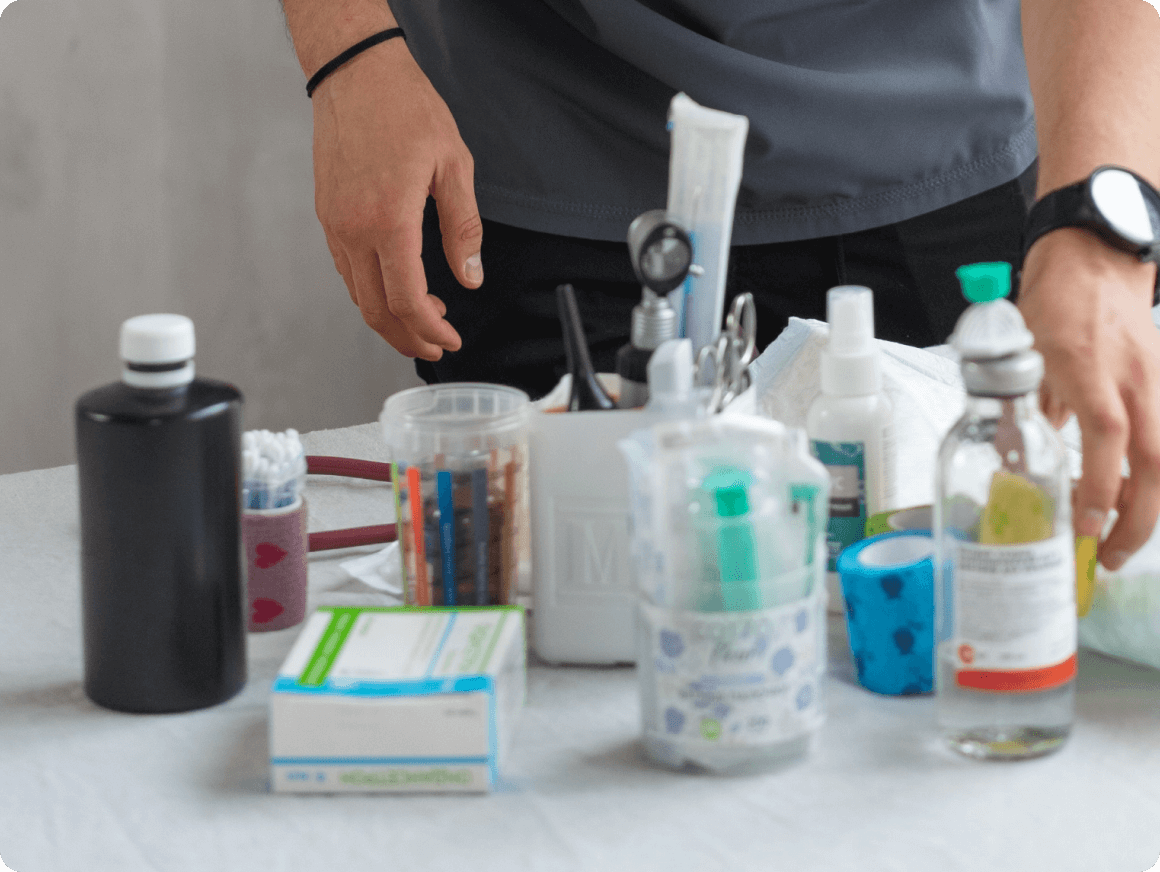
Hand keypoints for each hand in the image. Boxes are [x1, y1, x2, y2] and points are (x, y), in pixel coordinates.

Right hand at [309, 39, 481, 359]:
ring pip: (357, 296)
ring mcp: (335, 225)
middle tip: (437, 346)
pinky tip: (396, 287)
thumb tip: (471, 278)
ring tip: (425, 319)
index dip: (431, 330)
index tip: (452, 340)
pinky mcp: (327, 216)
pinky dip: (371, 293)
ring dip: (389, 319)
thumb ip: (463, 228)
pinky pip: (347, 271)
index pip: (407, 300)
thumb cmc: (407, 110)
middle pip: (375, 310)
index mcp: (389, 221)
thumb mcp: (454, 166)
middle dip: (408, 338)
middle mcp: (353, 230)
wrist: (355, 73)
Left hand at [1018, 228, 1159, 568]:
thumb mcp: (1022, 352)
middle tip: (1108, 556)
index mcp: (1087, 366)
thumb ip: (1025, 407)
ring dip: (1146, 507)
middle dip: (1136, 517)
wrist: (1098, 259)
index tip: (1084, 522)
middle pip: (1154, 459)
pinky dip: (1148, 479)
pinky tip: (1128, 504)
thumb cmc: (1055, 303)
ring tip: (1118, 544)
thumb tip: (1015, 462)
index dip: (1100, 482)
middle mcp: (1132, 378)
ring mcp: (1155, 383)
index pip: (1107, 432)